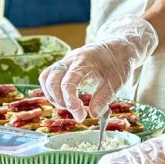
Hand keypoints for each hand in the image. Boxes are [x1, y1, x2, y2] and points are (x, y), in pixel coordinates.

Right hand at [39, 16, 158, 119]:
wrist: (118, 48)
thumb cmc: (118, 63)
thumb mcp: (117, 82)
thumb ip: (104, 98)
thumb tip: (92, 115)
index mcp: (85, 61)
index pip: (69, 82)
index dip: (70, 101)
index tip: (80, 115)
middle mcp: (70, 59)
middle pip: (51, 79)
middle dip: (59, 100)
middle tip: (76, 113)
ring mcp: (65, 62)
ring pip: (46, 78)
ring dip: (53, 96)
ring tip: (70, 107)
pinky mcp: (64, 66)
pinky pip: (48, 77)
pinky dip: (52, 91)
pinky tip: (65, 100)